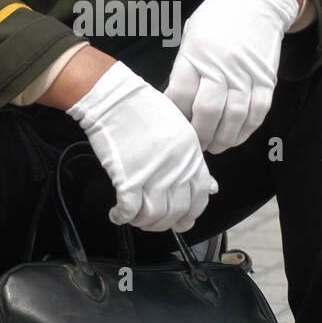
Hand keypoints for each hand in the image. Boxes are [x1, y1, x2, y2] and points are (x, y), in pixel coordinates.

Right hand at [66, 59, 217, 231]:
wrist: (114, 99)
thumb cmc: (142, 109)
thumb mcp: (178, 130)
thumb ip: (190, 159)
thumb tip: (207, 187)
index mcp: (192, 155)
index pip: (200, 196)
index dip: (190, 214)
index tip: (182, 222)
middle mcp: (177, 168)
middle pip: (176, 211)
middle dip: (164, 223)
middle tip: (152, 223)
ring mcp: (154, 175)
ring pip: (154, 216)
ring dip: (143, 222)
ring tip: (133, 218)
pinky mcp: (128, 179)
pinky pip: (130, 211)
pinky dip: (122, 217)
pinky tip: (117, 214)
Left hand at [164, 0, 300, 153]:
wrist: (258, 1)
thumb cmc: (218, 19)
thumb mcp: (191, 36)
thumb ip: (184, 69)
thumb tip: (175, 104)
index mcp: (196, 54)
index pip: (181, 95)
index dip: (176, 117)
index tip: (173, 126)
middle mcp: (221, 65)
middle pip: (208, 111)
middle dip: (199, 135)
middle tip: (194, 144)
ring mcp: (246, 73)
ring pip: (235, 117)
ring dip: (223, 138)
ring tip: (214, 145)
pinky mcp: (267, 79)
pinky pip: (258, 112)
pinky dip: (247, 130)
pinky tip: (236, 136)